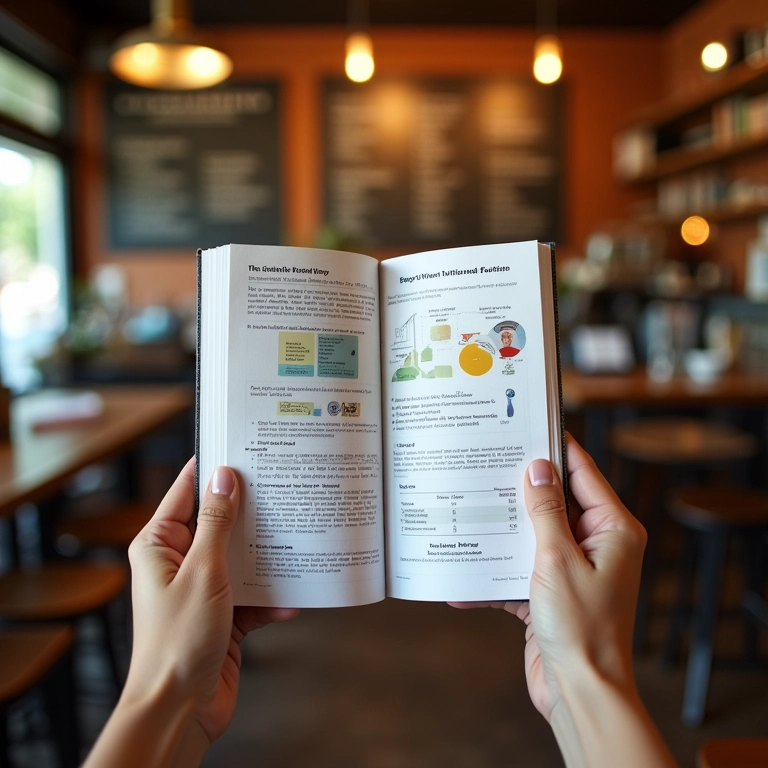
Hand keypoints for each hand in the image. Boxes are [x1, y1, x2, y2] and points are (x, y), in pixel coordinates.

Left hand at [125, 459, 298, 753]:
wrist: (179, 709)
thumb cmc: (177, 643)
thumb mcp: (203, 572)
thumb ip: (216, 523)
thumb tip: (224, 478)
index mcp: (159, 545)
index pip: (186, 492)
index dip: (213, 469)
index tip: (243, 448)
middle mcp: (178, 562)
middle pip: (218, 522)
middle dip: (250, 511)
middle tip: (282, 490)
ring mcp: (201, 587)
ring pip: (240, 556)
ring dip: (265, 554)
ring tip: (295, 538)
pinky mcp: (222, 613)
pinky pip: (251, 593)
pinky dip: (271, 597)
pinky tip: (292, 598)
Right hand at [450, 435, 646, 721]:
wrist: (579, 693)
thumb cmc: (582, 629)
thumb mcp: (557, 559)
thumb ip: (546, 511)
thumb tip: (538, 468)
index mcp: (612, 530)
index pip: (582, 474)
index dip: (556, 449)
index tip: (528, 426)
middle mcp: (596, 545)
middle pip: (555, 503)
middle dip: (521, 490)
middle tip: (488, 465)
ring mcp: (573, 569)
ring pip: (534, 534)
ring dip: (504, 530)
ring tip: (470, 510)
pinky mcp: (551, 593)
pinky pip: (520, 570)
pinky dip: (495, 573)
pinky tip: (463, 575)